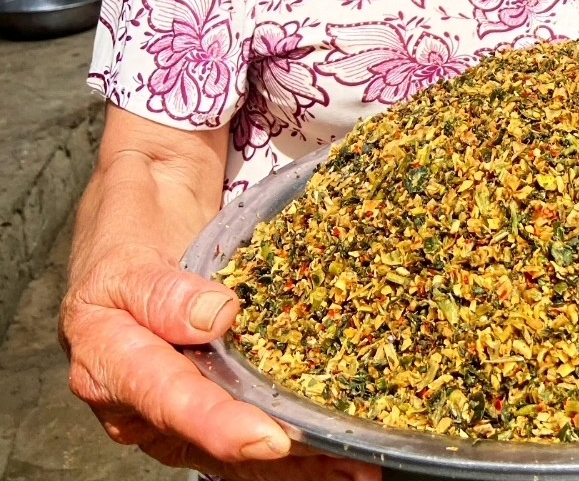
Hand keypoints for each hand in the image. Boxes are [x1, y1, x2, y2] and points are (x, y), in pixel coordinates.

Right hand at [61, 243, 379, 480]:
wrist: (132, 232)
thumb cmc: (125, 241)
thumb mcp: (128, 255)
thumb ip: (162, 290)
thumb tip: (216, 316)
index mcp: (112, 362)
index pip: (169, 398)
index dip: (220, 423)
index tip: (270, 437)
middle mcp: (142, 402)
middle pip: (212, 440)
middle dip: (278, 459)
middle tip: (340, 463)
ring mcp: (176, 409)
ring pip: (236, 450)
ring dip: (298, 462)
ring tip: (355, 465)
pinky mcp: (208, 400)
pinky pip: (249, 428)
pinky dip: (295, 448)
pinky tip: (339, 451)